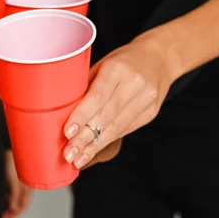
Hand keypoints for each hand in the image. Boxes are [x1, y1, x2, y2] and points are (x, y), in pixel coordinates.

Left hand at [3, 150, 32, 217]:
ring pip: (15, 195)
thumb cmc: (13, 159)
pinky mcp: (12, 175)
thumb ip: (14, 194)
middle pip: (20, 201)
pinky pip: (10, 188)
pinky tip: (2, 197)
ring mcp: (18, 179)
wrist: (9, 145)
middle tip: (5, 217)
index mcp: (28, 186)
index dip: (17, 213)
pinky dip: (7, 195)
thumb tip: (13, 207)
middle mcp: (25, 184)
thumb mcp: (14, 179)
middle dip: (13, 210)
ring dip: (9, 203)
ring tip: (2, 209)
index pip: (24, 204)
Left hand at [63, 35, 175, 168]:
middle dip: (85, 138)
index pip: (98, 96)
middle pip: (107, 116)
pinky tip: (93, 150)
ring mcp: (146, 99)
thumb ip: (85, 86)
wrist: (158, 58)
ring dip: (95, 146)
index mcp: (117, 68)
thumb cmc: (120, 61)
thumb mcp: (101, 65)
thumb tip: (61, 111)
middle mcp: (134, 84)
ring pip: (117, 127)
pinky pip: (125, 129)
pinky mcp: (151, 112)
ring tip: (77, 159)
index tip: (67, 133)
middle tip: (68, 154)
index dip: (82, 116)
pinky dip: (106, 141)